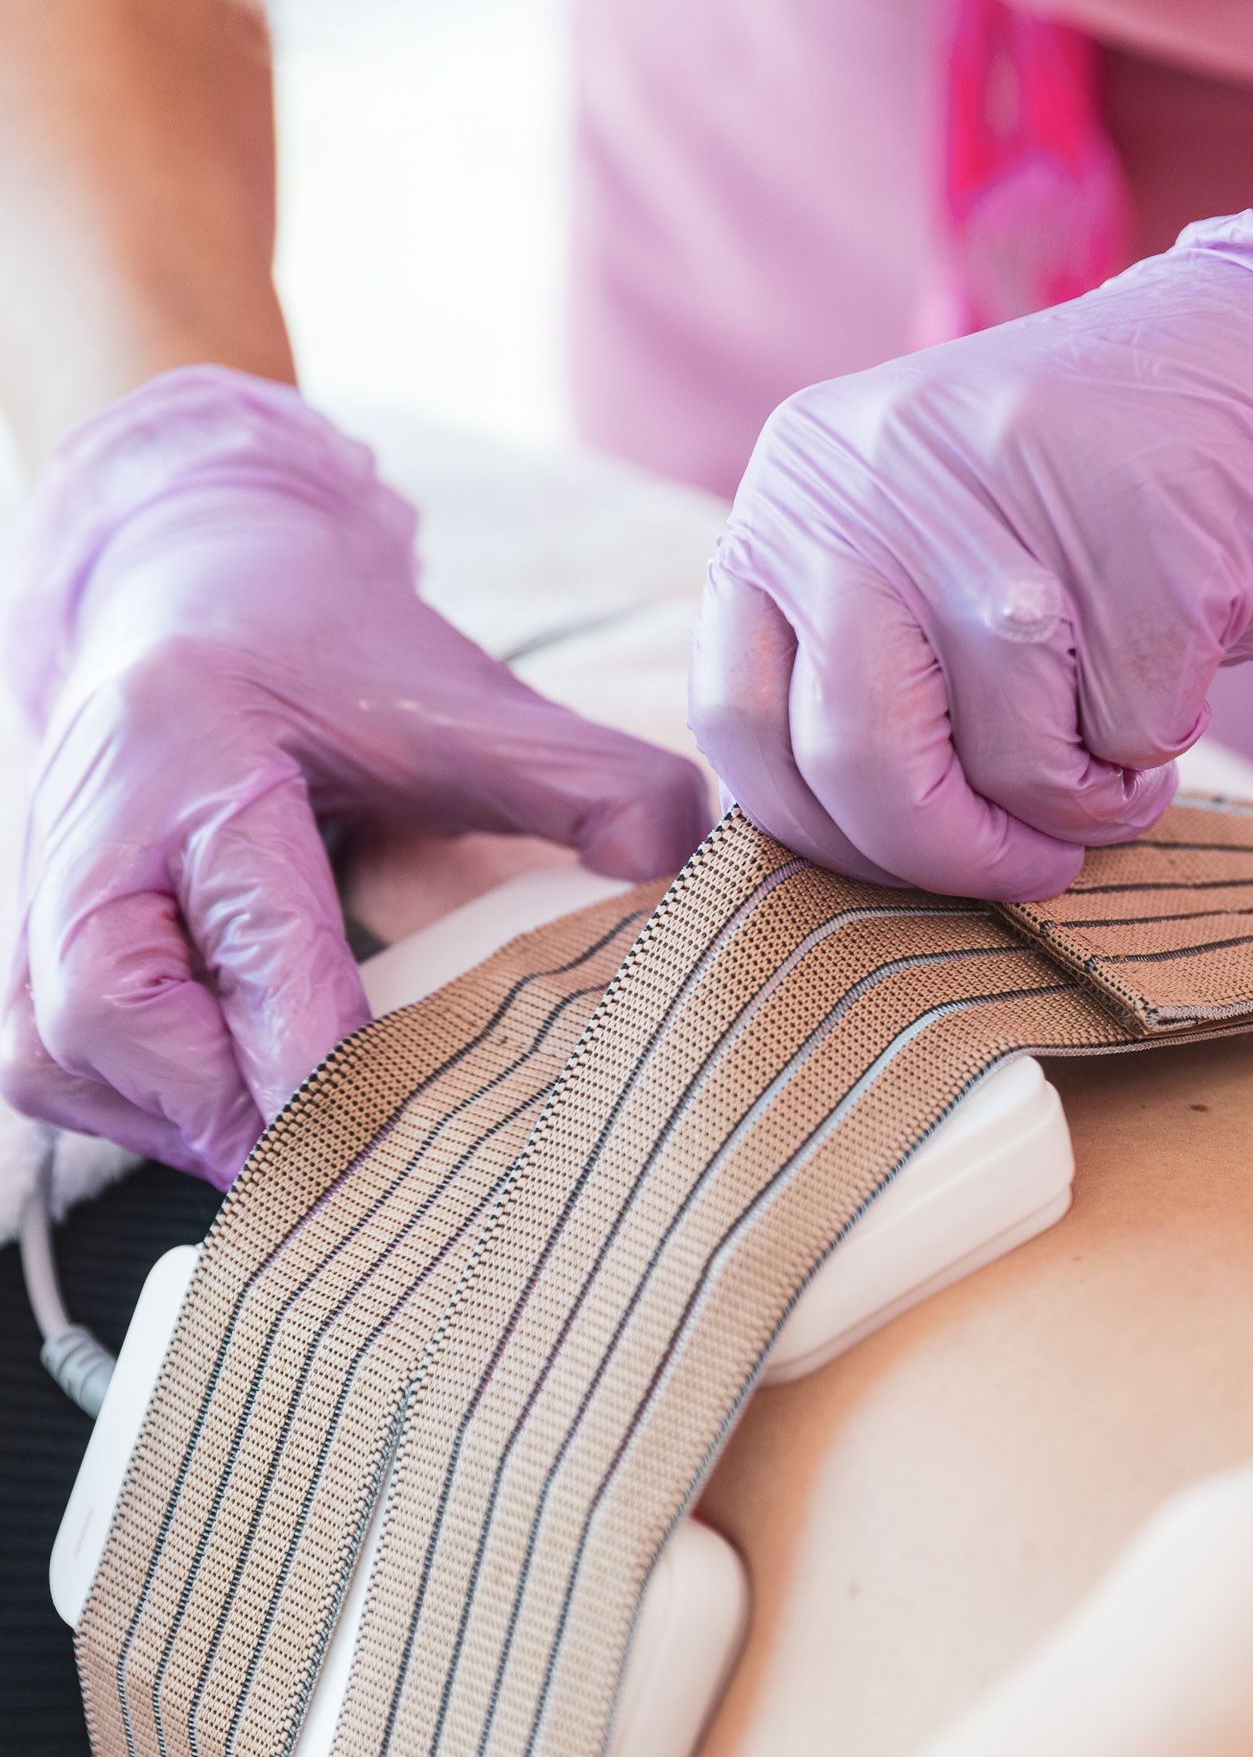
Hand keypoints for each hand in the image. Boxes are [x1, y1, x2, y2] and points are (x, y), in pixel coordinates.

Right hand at [3, 369, 710, 1184]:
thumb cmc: (330, 651)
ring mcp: (38, 881)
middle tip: (337, 1176)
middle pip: (108, 1009)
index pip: (243, 920)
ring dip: (180, 1125)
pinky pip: (46, 1065)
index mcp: (198, 747)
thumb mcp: (469, 696)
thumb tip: (683, 875)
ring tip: (297, 1161)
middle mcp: (92, 819)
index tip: (366, 1126)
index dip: (300, 1042)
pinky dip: (139, 1116)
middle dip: (224, 1108)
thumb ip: (591, 782)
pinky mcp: (25, 934)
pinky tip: (229, 1120)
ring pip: (61, 1055)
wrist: (194, 581)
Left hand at [689, 208, 1252, 899]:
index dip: (822, 832)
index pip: (735, 720)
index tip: (903, 860)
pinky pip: (1129, 735)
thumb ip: (847, 667)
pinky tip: (1176, 671)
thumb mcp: (914, 550)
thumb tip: (821, 848)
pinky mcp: (1144, 532)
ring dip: (1084, 798)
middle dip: (957, 855)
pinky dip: (1161, 744)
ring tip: (1117, 733)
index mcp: (794, 487)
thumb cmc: (1075, 517)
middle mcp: (875, 478)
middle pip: (861, 762)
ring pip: (1011, 764)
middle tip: (1033, 864)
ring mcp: (1009, 496)